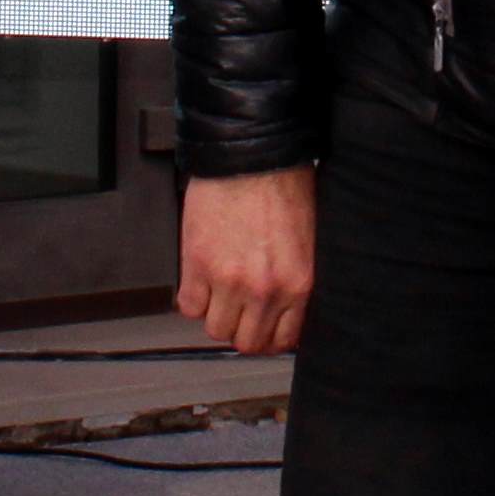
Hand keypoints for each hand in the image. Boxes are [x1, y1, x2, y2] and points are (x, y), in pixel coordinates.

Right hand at [173, 164, 317, 355]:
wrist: (250, 153)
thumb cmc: (282, 183)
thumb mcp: (306, 240)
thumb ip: (294, 278)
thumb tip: (283, 306)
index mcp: (297, 282)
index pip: (282, 339)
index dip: (269, 336)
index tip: (262, 327)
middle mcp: (265, 288)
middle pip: (246, 341)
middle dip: (241, 329)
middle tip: (237, 311)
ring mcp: (229, 280)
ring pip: (215, 328)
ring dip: (215, 313)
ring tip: (218, 290)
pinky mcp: (198, 265)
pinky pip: (188, 306)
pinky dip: (192, 296)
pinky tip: (201, 278)